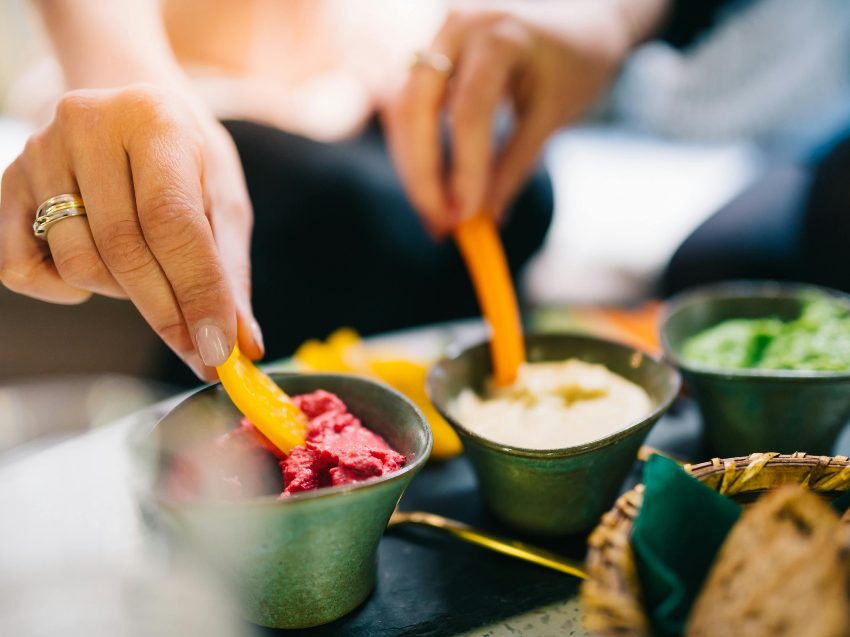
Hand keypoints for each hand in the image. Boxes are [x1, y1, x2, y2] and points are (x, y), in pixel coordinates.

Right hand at [0, 84, 263, 378]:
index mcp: (153, 121)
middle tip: (204, 356)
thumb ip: (231, 269)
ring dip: (124, 293)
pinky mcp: (6, 184)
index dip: (196, 292)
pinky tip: (98, 269)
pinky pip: (22, 268)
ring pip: (78, 264)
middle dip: (169, 314)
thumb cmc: (188, 158)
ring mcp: (38, 153)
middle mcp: (87, 126)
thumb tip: (242, 344)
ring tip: (151, 273)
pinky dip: (64, 290)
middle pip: (123, 250)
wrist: (131, 107)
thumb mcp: (224, 196)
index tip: (219, 351)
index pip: (171, 221)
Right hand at [383, 1, 639, 234]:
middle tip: (439, 226)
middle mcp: (457, 27)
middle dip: (421, 174)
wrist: (579, 16)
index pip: (469, 110)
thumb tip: (485, 220)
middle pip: (415, 107)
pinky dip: (416, 152)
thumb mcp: (553, 115)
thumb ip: (515, 166)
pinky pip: (408, 107)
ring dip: (413, 168)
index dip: (463, 169)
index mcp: (499, 34)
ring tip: (436, 219)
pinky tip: (432, 190)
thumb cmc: (576, 62)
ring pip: (402, 110)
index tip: (466, 218)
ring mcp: (436, 37)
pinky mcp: (428, 55)